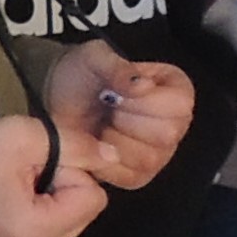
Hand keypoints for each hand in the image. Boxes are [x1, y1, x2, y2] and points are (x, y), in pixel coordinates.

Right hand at [0, 118, 108, 236]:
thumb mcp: (22, 137)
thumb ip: (76, 146)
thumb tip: (113, 157)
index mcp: (36, 233)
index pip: (93, 197)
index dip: (72, 171)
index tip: (36, 161)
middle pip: (81, 214)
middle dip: (62, 187)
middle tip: (23, 171)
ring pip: (63, 223)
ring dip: (48, 199)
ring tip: (9, 184)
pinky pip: (41, 233)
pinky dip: (32, 212)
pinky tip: (2, 198)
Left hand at [40, 42, 193, 189]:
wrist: (58, 98)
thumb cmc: (83, 74)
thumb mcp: (96, 58)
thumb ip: (119, 68)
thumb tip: (142, 85)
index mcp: (176, 90)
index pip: (179, 105)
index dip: (145, 102)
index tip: (118, 93)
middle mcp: (175, 124)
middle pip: (167, 135)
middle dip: (127, 121)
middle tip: (108, 108)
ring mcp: (159, 154)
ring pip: (148, 159)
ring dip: (115, 141)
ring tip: (102, 125)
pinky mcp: (138, 176)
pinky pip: (130, 178)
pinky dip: (107, 162)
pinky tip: (98, 144)